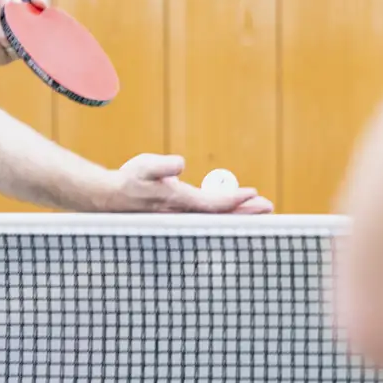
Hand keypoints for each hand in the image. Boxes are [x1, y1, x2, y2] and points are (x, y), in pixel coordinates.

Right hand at [106, 154, 273, 213]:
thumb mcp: (144, 166)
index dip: (233, 199)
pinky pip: (210, 218)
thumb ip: (162, 166)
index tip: (253, 194)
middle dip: (245, 212)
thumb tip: (179, 164)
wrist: (112, 199)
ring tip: (258, 209)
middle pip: (221, 216)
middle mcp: (185, 215)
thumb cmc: (130, 179)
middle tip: (269, 207)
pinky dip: (225, 215)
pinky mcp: (182, 217)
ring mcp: (184, 219)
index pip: (213, 203)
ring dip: (238, 214)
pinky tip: (234, 211)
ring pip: (217, 219)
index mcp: (179, 202)